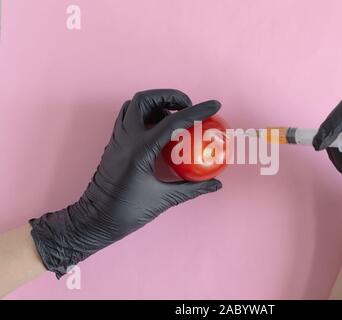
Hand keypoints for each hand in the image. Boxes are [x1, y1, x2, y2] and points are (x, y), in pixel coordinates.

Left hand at [30, 89, 222, 277]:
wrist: (94, 220)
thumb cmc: (127, 211)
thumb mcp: (164, 199)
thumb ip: (192, 189)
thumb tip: (216, 184)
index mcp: (141, 149)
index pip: (173, 121)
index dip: (198, 111)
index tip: (214, 105)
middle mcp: (126, 138)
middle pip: (145, 99)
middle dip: (169, 97)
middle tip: (187, 107)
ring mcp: (117, 139)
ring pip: (133, 106)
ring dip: (155, 104)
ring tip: (174, 117)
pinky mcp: (114, 144)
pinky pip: (128, 118)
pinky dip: (145, 116)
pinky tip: (159, 131)